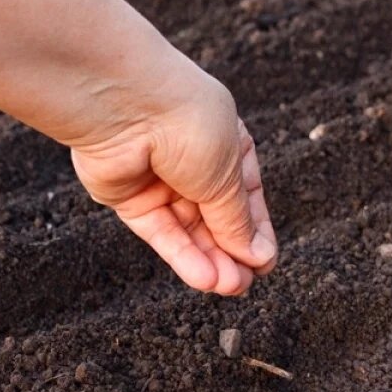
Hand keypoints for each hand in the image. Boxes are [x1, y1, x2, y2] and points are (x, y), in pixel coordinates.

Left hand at [71, 75, 277, 295]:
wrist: (126, 104)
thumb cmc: (188, 123)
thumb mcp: (226, 174)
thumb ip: (236, 219)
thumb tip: (258, 256)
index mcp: (226, 144)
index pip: (247, 196)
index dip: (256, 231)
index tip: (265, 264)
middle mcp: (192, 161)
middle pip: (215, 218)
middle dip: (230, 253)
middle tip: (243, 285)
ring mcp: (159, 180)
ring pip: (187, 230)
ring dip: (208, 259)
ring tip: (227, 287)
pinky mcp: (128, 197)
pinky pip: (159, 232)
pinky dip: (180, 255)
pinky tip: (203, 278)